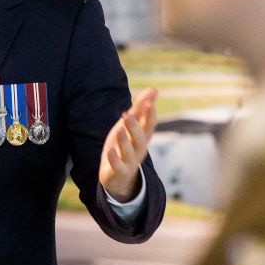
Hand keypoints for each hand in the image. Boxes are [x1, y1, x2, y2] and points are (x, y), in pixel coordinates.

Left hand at [99, 88, 157, 202]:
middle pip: (140, 139)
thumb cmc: (126, 144)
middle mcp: (139, 149)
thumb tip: (154, 89)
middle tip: (129, 115)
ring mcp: (129, 162)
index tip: (149, 101)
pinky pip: (118, 167)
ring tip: (119, 131)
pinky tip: (110, 152)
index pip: (149, 125)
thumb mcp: (131, 126)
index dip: (150, 114)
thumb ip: (140, 108)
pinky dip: (115, 160)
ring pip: (129, 153)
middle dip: (135, 127)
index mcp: (143, 137)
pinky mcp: (118, 172)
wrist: (119, 176)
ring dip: (124, 142)